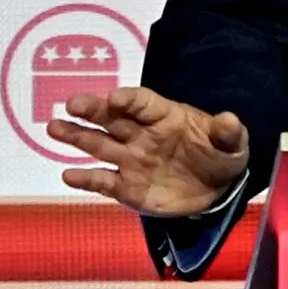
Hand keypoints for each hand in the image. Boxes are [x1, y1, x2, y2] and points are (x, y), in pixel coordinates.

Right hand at [47, 86, 250, 216]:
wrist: (218, 189)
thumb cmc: (221, 156)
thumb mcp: (233, 144)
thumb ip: (229, 132)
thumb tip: (229, 119)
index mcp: (165, 116)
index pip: (142, 103)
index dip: (128, 99)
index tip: (114, 99)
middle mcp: (142, 134)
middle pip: (112, 119)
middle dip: (93, 110)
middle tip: (72, 105)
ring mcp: (132, 160)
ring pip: (99, 145)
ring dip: (76, 136)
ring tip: (54, 128)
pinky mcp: (127, 187)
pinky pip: (103, 181)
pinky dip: (85, 179)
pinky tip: (68, 175)